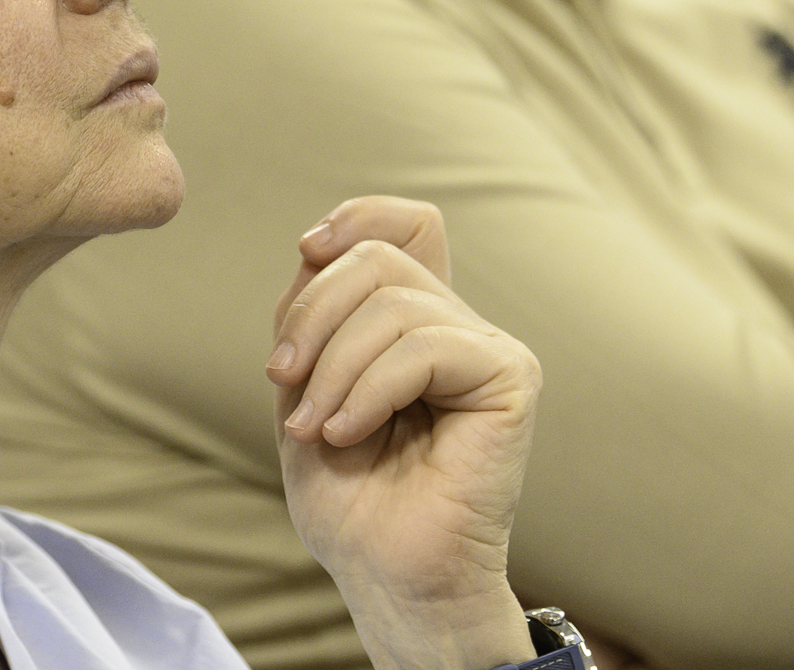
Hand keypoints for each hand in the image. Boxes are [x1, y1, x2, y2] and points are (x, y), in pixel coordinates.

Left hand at [268, 198, 540, 669]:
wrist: (388, 577)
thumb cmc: (351, 499)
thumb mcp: (306, 388)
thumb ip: (312, 315)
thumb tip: (316, 248)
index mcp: (417, 323)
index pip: (409, 222)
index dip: (358, 216)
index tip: (307, 250)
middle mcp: (459, 326)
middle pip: (380, 257)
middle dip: (314, 312)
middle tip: (283, 381)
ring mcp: (489, 349)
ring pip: (393, 303)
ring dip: (332, 368)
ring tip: (315, 428)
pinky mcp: (510, 379)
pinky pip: (423, 347)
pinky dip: (369, 390)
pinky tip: (350, 434)